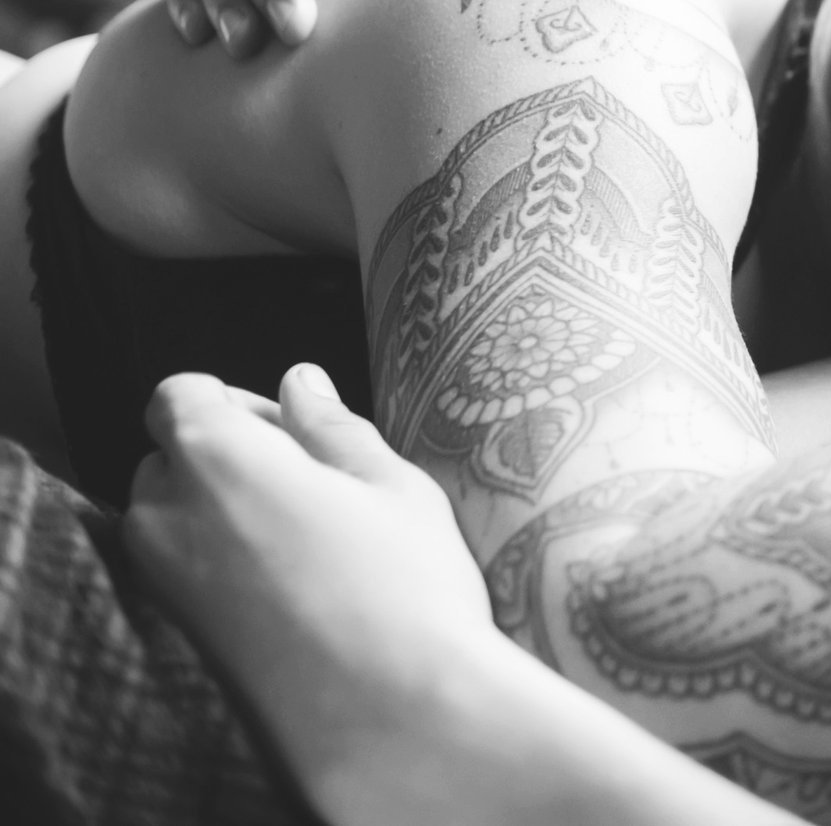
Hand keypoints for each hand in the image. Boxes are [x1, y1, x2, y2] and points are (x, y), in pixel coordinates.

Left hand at [124, 366, 497, 809]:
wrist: (388, 714)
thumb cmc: (400, 584)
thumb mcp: (389, 481)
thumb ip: (332, 426)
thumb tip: (299, 383)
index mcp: (212, 455)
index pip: (179, 395)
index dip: (236, 400)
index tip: (296, 426)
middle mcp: (166, 515)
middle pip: (171, 456)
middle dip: (229, 454)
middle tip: (316, 477)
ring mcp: (164, 580)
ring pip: (177, 516)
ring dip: (227, 509)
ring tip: (313, 532)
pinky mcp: (180, 632)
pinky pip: (187, 569)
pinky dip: (228, 559)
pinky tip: (300, 579)